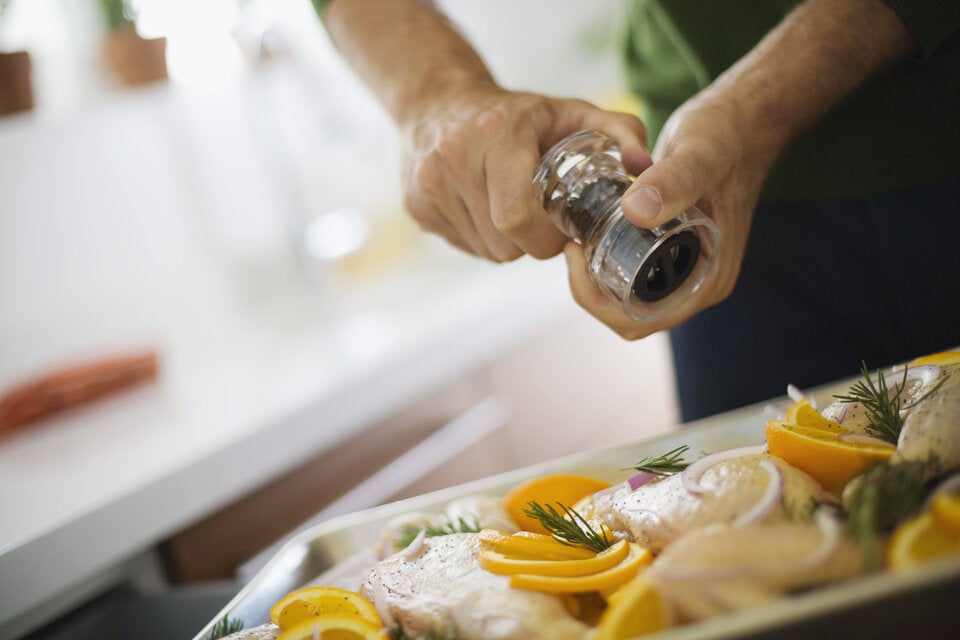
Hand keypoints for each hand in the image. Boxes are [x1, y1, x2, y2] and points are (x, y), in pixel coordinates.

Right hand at [399, 86, 651, 261]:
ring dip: (507, 243)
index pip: (516, 216)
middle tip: (542, 222)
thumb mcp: (571, 111)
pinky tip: (486, 211)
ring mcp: (428, 185)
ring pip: (484, 250)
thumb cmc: (517, 114)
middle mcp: (453, 159)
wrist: (438, 101)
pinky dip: (482, 239)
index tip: (559, 231)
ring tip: (514, 210)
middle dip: (531, 243)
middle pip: (503, 242)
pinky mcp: (415, 206)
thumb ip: (619, 131)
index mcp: (496, 135)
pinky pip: (462, 246)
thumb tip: (644, 167)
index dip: (543, 237)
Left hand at [563, 88, 778, 338]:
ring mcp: (688, 269)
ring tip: (577, 239)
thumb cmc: (728, 135)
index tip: (577, 254)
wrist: (743, 119)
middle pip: (629, 315)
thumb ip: (674, 181)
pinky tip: (591, 233)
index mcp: (708, 280)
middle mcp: (699, 283)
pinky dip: (608, 262)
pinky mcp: (676, 251)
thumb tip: (635, 212)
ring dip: (597, 277)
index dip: (599, 301)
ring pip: (628, 297)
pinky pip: (634, 274)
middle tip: (572, 246)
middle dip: (592, 290)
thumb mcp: (700, 154)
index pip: (641, 320)